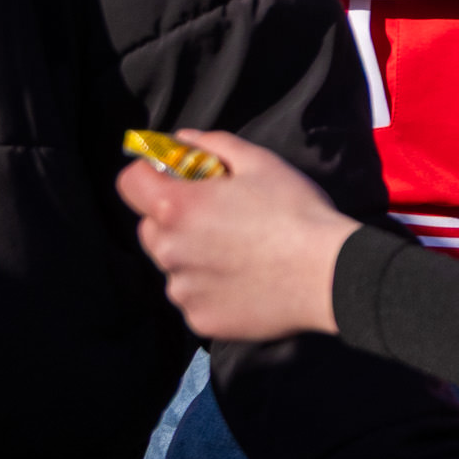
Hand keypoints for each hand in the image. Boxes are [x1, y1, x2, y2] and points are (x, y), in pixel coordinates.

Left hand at [117, 131, 353, 341]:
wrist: (330, 275)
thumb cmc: (296, 212)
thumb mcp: (261, 163)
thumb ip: (213, 144)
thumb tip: (182, 139)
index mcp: (177, 208)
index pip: (129, 183)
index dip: (149, 174)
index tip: (174, 177)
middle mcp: (168, 251)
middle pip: (149, 228)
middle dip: (173, 219)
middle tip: (218, 218)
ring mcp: (182, 291)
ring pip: (173, 266)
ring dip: (193, 257)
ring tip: (240, 254)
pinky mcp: (200, 320)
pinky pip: (194, 298)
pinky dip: (211, 289)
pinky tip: (247, 282)